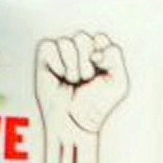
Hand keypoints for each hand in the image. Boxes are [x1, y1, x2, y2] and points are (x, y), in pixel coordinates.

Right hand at [34, 28, 129, 162]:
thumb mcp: (118, 82)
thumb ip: (115, 56)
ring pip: (66, 42)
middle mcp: (78, 52)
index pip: (99, 38)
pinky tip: (61, 76)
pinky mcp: (45, 60)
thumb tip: (96, 49)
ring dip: (73, 66)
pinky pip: (49, 46)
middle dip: (86, 62)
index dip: (101, 51)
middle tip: (86, 80)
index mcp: (97, 54)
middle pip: (83, 38)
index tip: (101, 67)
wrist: (76, 124)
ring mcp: (61, 55)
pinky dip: (57, 63)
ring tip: (73, 81)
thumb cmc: (96, 106)